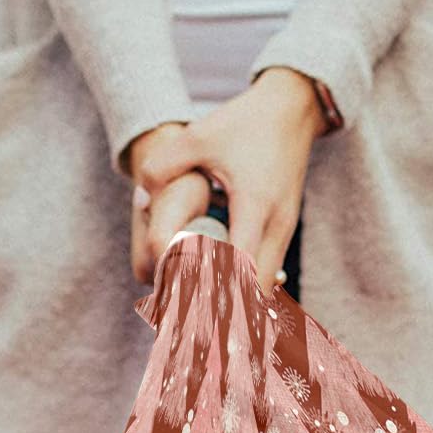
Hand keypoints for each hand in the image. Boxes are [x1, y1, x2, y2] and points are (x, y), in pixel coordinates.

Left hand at [130, 68, 325, 295]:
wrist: (292, 108)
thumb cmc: (245, 122)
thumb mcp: (200, 136)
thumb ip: (164, 165)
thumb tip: (139, 199)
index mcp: (255, 206)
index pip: (240, 268)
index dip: (217, 294)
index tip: (192, 313)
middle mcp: (276, 226)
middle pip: (257, 292)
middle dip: (228, 313)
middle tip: (193, 324)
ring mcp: (284, 231)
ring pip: (265, 288)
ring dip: (238, 304)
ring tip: (205, 316)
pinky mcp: (284, 231)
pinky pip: (267, 273)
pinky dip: (247, 289)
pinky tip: (222, 294)